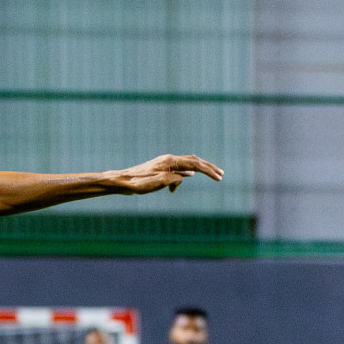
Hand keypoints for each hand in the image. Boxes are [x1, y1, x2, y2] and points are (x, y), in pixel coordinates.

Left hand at [109, 154, 223, 194]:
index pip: (195, 164)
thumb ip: (174, 179)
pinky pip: (177, 169)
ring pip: (186, 164)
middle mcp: (168, 159)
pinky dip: (184, 175)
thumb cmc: (138, 184)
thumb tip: (186, 177)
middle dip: (208, 168)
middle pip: (194, 161)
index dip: (209, 171)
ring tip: (211, 175)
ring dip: (199, 170)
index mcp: (170, 161)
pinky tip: (181, 183)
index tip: (219, 178)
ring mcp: (164, 163)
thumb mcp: (158, 183)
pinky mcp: (160, 168)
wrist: (121, 181)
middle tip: (222, 175)